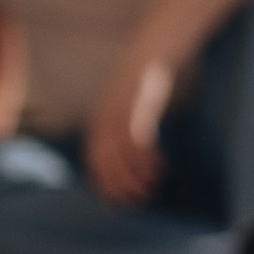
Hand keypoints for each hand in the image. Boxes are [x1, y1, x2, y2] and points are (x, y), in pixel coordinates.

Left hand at [84, 48, 173, 203]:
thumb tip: (125, 151)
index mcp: (97, 122)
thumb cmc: (139, 82)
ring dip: (137, 177)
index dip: (103, 183)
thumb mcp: (122, 105)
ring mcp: (119, 116)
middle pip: (106, 164)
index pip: (93, 162)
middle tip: (138, 201)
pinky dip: (148, 159)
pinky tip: (160, 167)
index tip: (116, 201)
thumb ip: (119, 126)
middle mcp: (103, 121)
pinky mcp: (137, 110)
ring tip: (152, 188)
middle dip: (120, 186)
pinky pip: (139, 143)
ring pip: (122, 157)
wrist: (149, 52)